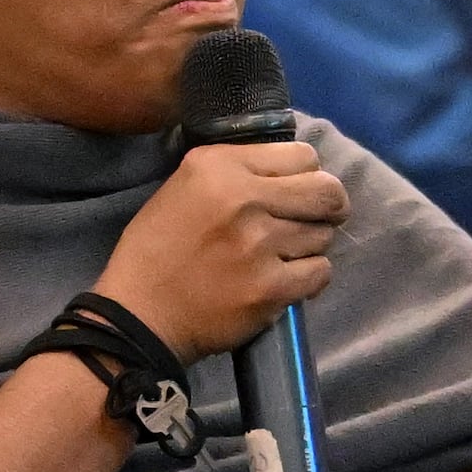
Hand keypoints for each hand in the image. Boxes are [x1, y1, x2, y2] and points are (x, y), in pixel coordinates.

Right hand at [93, 138, 348, 362]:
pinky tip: (286, 281)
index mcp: (219, 166)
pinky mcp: (271, 288)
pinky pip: (320, 272)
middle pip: (327, 191)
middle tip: (316, 220)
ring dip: (311, 246)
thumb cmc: (157, 250)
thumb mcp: (183, 186)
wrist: (140, 315)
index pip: (302, 155)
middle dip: (330, 206)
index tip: (297, 192)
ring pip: (324, 235)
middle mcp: (244, 199)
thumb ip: (235, 171)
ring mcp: (260, 245)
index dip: (307, 174)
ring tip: (283, 256)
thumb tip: (291, 172)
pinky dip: (309, 278)